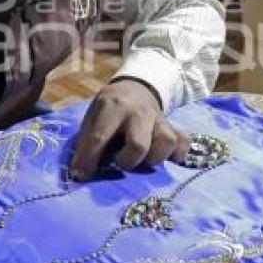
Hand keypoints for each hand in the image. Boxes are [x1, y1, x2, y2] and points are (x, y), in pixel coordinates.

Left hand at [68, 79, 189, 179]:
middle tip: (118, 161)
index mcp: (112, 106)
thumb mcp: (92, 115)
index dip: (89, 160)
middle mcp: (138, 111)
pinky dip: (176, 154)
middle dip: (126, 161)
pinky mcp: (172, 127)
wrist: (135, 88)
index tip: (82, 174)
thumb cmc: (108, 108)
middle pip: (138, 145)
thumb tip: (80, 172)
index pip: (100, 137)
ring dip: (153, 158)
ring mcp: (158, 118)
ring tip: (141, 159)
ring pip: (166, 142)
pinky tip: (165, 158)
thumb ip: (87, 140)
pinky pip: (182, 142)